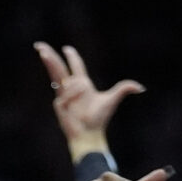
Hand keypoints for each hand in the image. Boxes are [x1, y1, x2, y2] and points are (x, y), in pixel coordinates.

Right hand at [34, 41, 143, 159]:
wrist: (90, 134)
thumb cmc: (100, 118)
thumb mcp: (113, 99)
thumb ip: (125, 89)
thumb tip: (141, 88)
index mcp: (82, 84)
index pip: (75, 66)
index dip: (71, 56)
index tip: (66, 49)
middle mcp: (70, 88)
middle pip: (58, 68)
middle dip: (49, 56)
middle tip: (39, 46)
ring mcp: (63, 96)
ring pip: (55, 75)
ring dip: (52, 65)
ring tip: (58, 67)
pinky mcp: (59, 104)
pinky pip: (65, 94)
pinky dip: (72, 96)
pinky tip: (74, 107)